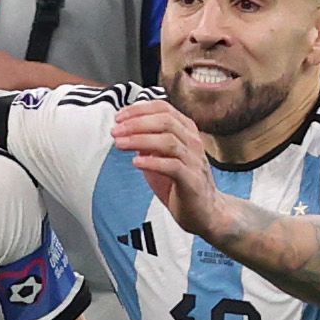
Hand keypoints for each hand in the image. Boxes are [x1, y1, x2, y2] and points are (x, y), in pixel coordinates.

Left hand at [105, 92, 229, 237]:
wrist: (204, 210)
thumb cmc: (180, 182)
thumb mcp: (160, 156)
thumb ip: (146, 142)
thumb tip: (123, 130)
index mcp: (186, 131)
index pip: (164, 109)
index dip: (139, 109)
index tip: (119, 116)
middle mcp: (193, 142)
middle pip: (165, 121)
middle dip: (136, 123)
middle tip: (115, 131)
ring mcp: (194, 160)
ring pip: (168, 141)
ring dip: (140, 140)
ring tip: (120, 144)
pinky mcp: (192, 180)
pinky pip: (173, 166)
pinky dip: (152, 162)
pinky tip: (136, 163)